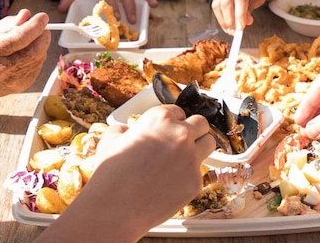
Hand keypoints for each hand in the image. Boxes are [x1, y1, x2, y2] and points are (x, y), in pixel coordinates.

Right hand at [0, 10, 49, 103]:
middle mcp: (2, 68)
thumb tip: (27, 15)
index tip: (43, 17)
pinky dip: (37, 56)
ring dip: (40, 45)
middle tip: (41, 27)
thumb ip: (8, 23)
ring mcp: (13, 79)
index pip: (20, 37)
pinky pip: (38, 66)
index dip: (36, 25)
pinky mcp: (22, 85)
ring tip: (29, 40)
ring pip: (40, 57)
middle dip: (43, 35)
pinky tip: (25, 54)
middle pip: (35, 50)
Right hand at [84, 105, 213, 228]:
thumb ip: (122, 130)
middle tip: (183, 142)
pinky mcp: (196, 181)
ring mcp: (191, 157)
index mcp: (160, 118)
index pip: (179, 111)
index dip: (173, 122)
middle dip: (193, 131)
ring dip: (200, 148)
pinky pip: (200, 173)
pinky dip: (189, 176)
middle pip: (201, 123)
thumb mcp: (109, 141)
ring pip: (209, 143)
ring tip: (185, 159)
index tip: (169, 131)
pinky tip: (172, 184)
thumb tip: (124, 131)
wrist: (115, 207)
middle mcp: (180, 134)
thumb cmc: (110, 174)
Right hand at [211, 0, 268, 30]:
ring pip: (217, 3)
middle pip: (226, 0)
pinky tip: (227, 23)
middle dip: (229, 18)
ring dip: (223, 19)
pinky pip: (215, 3)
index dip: (240, 14)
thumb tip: (244, 23)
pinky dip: (220, 16)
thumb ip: (251, 8)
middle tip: (235, 31)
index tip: (241, 28)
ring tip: (231, 30)